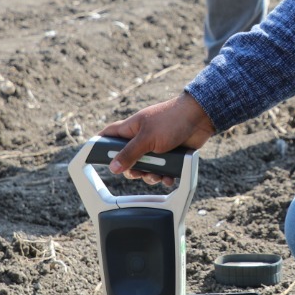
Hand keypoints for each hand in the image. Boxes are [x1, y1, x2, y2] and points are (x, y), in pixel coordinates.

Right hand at [98, 92, 214, 183]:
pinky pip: (163, 170)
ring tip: (158, 175)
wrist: (200, 118)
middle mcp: (142, 137)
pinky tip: (168, 177)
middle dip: (133, 170)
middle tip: (138, 172)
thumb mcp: (147, 138)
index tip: (93, 156)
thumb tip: (113, 167)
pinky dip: (165, 176)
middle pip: (128, 159)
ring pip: (146, 167)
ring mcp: (157, 146)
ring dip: (151, 175)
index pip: (109, 134)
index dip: (100, 144)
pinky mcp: (170, 154)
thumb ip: (129, 154)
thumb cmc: (172, 120)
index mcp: (132, 128)